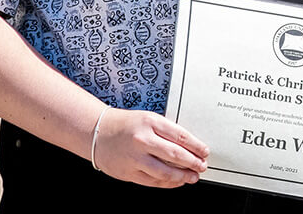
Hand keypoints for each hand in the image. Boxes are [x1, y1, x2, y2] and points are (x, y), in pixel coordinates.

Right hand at [91, 108, 209, 187]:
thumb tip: (190, 147)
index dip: (197, 146)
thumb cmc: (126, 125)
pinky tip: (176, 182)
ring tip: (192, 176)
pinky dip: (168, 183)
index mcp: (151, 123)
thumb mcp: (149, 119)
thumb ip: (167, 131)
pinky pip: (153, 181)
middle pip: (176, 155)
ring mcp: (135, 158)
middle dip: (193, 163)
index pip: (181, 137)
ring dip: (183, 176)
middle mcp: (143, 140)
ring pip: (165, 172)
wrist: (98, 132)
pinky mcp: (128, 173)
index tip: (205, 151)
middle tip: (202, 165)